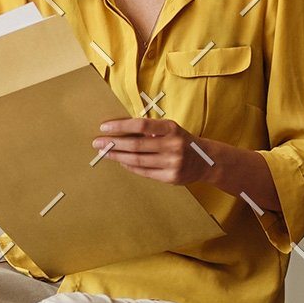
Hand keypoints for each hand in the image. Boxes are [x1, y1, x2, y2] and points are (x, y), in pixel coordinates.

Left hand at [92, 117, 215, 185]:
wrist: (206, 161)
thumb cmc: (181, 141)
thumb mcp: (171, 130)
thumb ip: (150, 131)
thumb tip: (120, 131)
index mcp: (171, 128)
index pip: (141, 125)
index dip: (121, 126)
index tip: (104, 127)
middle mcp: (173, 145)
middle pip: (136, 145)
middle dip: (113, 144)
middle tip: (97, 143)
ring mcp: (173, 163)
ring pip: (137, 160)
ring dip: (118, 157)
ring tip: (104, 153)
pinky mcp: (171, 177)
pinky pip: (144, 172)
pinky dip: (130, 166)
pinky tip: (121, 162)